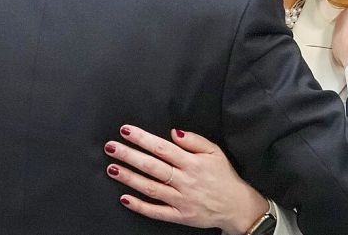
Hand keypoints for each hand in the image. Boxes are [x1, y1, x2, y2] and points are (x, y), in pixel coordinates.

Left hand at [104, 125, 267, 234]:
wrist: (237, 206)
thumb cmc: (223, 175)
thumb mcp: (214, 151)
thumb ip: (193, 140)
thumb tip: (173, 132)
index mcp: (192, 162)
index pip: (162, 148)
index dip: (143, 139)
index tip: (126, 131)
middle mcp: (185, 180)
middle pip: (152, 166)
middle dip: (129, 156)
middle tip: (111, 147)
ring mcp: (181, 200)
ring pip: (151, 188)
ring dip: (130, 178)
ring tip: (112, 169)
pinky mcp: (180, 216)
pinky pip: (157, 212)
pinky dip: (140, 206)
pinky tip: (124, 198)